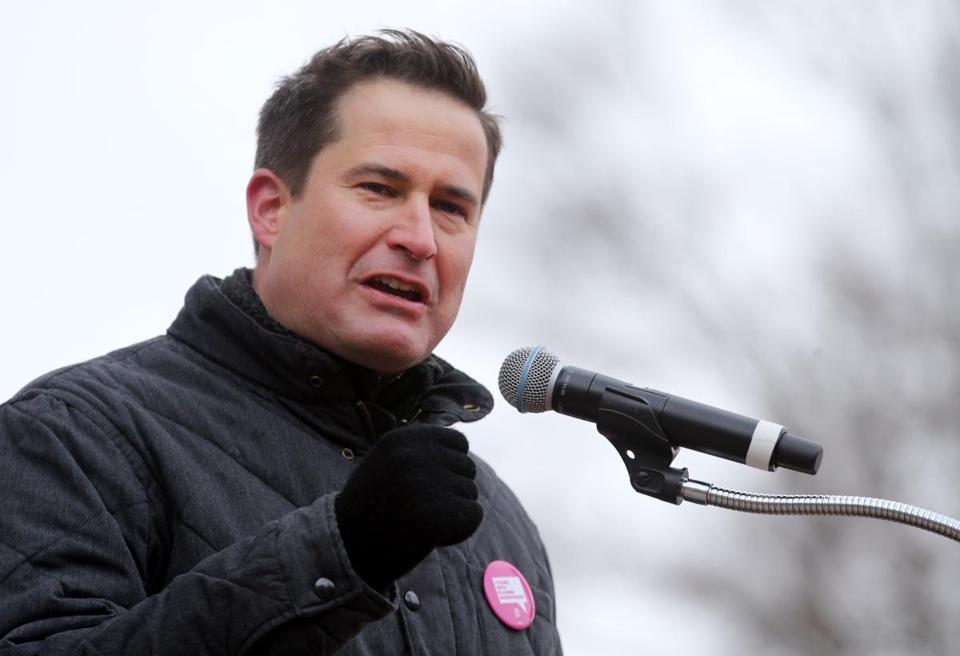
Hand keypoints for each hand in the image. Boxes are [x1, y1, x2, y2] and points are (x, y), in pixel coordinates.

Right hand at [335, 424, 482, 588]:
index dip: (450, 466)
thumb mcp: (389, 461)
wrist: (347, 548)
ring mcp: (422, 486)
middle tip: (420, 507)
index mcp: (401, 438)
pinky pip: (473, 516)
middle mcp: (411, 457)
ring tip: (420, 520)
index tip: (427, 485)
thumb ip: (422, 449)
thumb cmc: (375, 504)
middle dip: (452, 490)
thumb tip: (463, 444)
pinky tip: (432, 535)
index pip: (459, 443)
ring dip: (453, 510)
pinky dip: (459, 530)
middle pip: (467, 468)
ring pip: (471, 492)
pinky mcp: (433, 517)